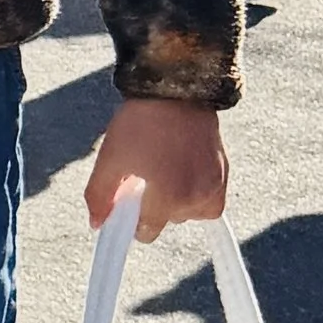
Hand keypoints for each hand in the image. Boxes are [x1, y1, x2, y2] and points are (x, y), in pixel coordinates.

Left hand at [84, 99, 228, 242]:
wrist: (176, 90)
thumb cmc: (141, 123)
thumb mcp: (110, 159)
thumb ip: (100, 196)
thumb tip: (98, 224)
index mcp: (167, 197)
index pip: (148, 231)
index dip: (132, 218)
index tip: (127, 201)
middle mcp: (195, 197)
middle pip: (168, 221)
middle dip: (154, 204)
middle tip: (145, 174)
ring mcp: (214, 186)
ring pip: (190, 212)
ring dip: (177, 200)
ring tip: (164, 168)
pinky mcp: (225, 174)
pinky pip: (211, 201)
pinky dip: (196, 194)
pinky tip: (181, 171)